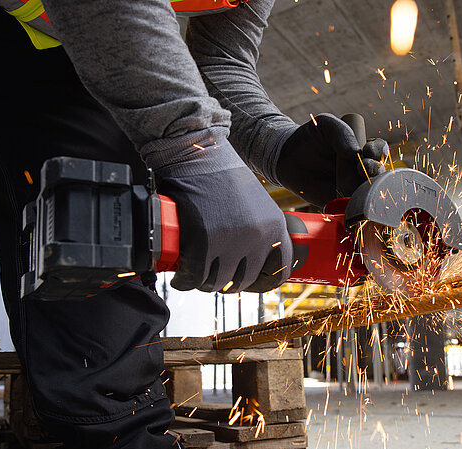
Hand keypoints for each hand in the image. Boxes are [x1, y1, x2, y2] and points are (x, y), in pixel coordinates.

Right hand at [146, 128, 291, 292]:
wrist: (196, 151)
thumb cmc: (221, 174)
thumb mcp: (255, 202)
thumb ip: (258, 229)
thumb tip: (251, 257)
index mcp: (274, 226)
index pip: (280, 270)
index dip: (264, 280)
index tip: (249, 280)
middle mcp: (257, 237)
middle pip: (244, 281)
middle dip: (227, 282)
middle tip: (213, 273)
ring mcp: (230, 241)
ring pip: (217, 283)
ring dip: (204, 283)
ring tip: (195, 273)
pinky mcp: (203, 241)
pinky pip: (193, 276)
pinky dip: (184, 280)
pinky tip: (181, 277)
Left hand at [275, 114, 388, 206]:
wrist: (287, 157)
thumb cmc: (310, 137)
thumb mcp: (327, 126)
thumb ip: (344, 136)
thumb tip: (357, 157)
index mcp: (364, 149)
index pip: (380, 151)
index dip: (377, 151)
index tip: (367, 151)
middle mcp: (363, 169)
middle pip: (380, 174)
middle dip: (375, 171)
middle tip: (362, 168)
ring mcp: (353, 188)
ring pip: (369, 193)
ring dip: (366, 191)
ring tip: (354, 185)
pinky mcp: (341, 203)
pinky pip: (353, 209)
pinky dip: (355, 209)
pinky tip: (351, 204)